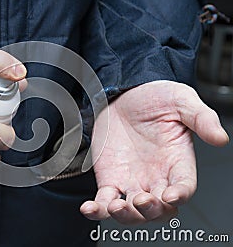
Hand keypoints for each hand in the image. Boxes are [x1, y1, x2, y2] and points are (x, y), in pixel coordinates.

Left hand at [81, 81, 228, 223]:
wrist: (121, 93)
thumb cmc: (153, 97)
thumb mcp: (180, 100)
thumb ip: (201, 118)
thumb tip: (221, 138)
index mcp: (177, 161)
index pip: (185, 186)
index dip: (180, 194)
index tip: (172, 195)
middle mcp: (156, 177)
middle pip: (160, 209)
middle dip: (152, 210)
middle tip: (142, 199)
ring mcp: (132, 181)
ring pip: (132, 212)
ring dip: (125, 215)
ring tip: (116, 205)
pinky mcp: (110, 179)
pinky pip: (103, 201)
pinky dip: (97, 209)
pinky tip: (89, 209)